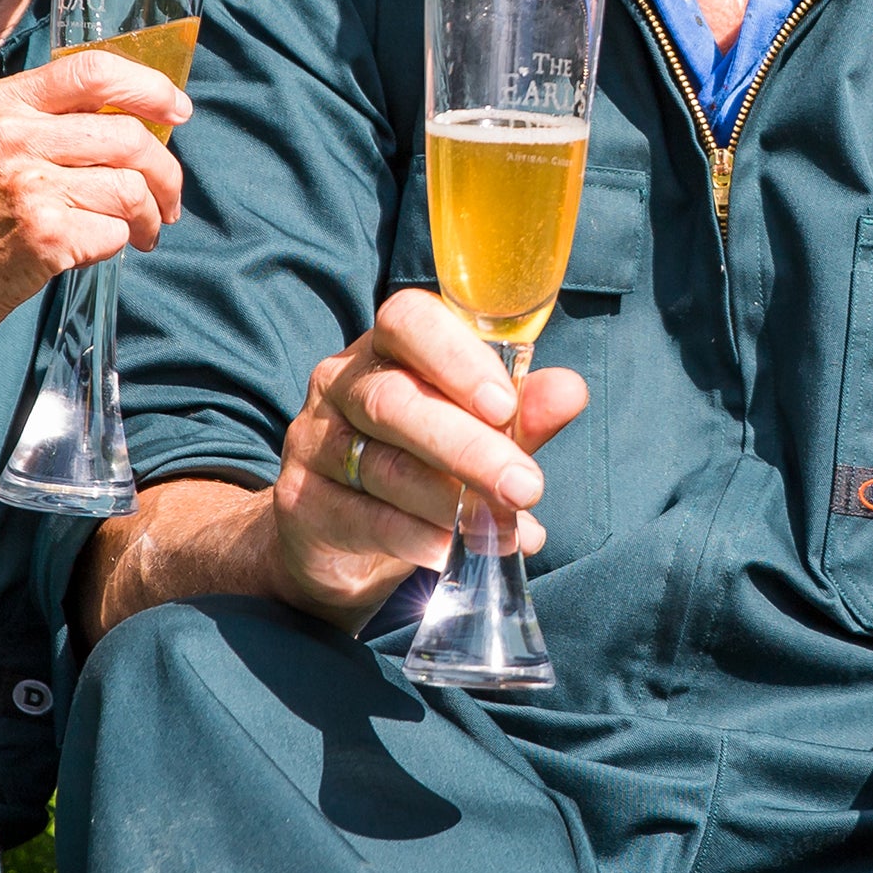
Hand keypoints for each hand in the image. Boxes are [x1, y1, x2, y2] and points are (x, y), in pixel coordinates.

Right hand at [0, 48, 186, 369]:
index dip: (149, 87)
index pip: (94, 71)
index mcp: (3, 104)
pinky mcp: (45, 239)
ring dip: (151, 216)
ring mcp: (30, 188)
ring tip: (146, 231)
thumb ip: (46, 123)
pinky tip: (102, 249)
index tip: (177, 110)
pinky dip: (121, 244)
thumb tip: (135, 118)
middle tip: (170, 198)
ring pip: (132, 189)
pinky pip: (117, 232)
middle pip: (129, 136)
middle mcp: (15, 138)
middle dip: (166, 172)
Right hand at [264, 288, 586, 629]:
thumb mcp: (478, 434)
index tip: (506, 406)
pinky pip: (361, 518)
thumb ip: (521, 414)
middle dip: (468, 446)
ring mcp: (315, 442)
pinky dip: (415, 537)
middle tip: (527, 486)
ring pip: (382, 465)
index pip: (408, 321)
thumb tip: (570, 392)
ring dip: (451, 502)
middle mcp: (341, 383)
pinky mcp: (301, 502)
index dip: (456, 358)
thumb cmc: (422, 464)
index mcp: (387, 347)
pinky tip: (454, 551)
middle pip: (394, 401)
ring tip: (504, 530)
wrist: (341, 539)